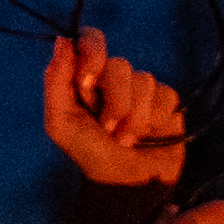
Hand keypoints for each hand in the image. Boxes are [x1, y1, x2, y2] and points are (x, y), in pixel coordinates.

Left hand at [44, 28, 187, 186]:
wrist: (126, 182)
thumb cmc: (91, 154)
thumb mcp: (61, 123)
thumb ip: (56, 81)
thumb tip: (63, 40)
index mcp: (88, 77)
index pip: (91, 40)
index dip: (93, 53)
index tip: (88, 82)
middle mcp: (115, 78)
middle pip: (120, 65)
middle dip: (114, 102)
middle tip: (108, 129)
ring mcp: (142, 89)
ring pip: (144, 81)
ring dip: (134, 117)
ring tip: (127, 140)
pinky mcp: (167, 102)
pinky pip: (164, 96)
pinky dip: (155, 119)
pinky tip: (149, 136)